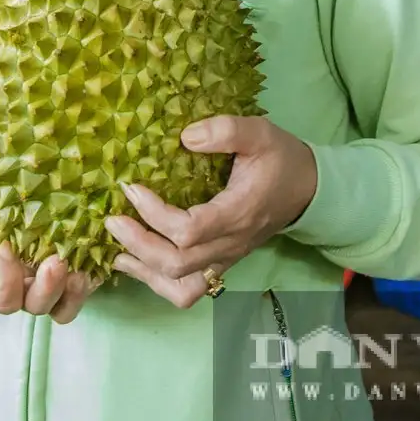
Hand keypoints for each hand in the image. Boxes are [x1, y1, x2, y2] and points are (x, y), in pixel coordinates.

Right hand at [0, 195, 100, 323]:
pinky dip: (91, 277)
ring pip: (63, 306)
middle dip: (49, 288)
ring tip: (83, 266)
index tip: (4, 245)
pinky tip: (97, 256)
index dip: (5, 278)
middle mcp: (16, 290)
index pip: (0, 296)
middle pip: (36, 306)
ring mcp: (41, 284)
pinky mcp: (63, 273)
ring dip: (75, 290)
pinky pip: (81, 289)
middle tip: (56, 260)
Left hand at [106, 116, 318, 308]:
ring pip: (182, 287)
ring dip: (146, 272)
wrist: (307, 189)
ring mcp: (226, 259)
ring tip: (117, 249)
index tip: (132, 188)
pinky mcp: (221, 263)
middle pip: (178, 263)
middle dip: (139, 244)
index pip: (189, 231)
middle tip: (112, 219)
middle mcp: (230, 244)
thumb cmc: (281, 159)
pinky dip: (158, 283)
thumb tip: (186, 137)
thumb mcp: (260, 133)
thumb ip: (226, 130)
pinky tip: (135, 264)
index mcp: (238, 213)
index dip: (154, 215)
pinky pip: (189, 290)